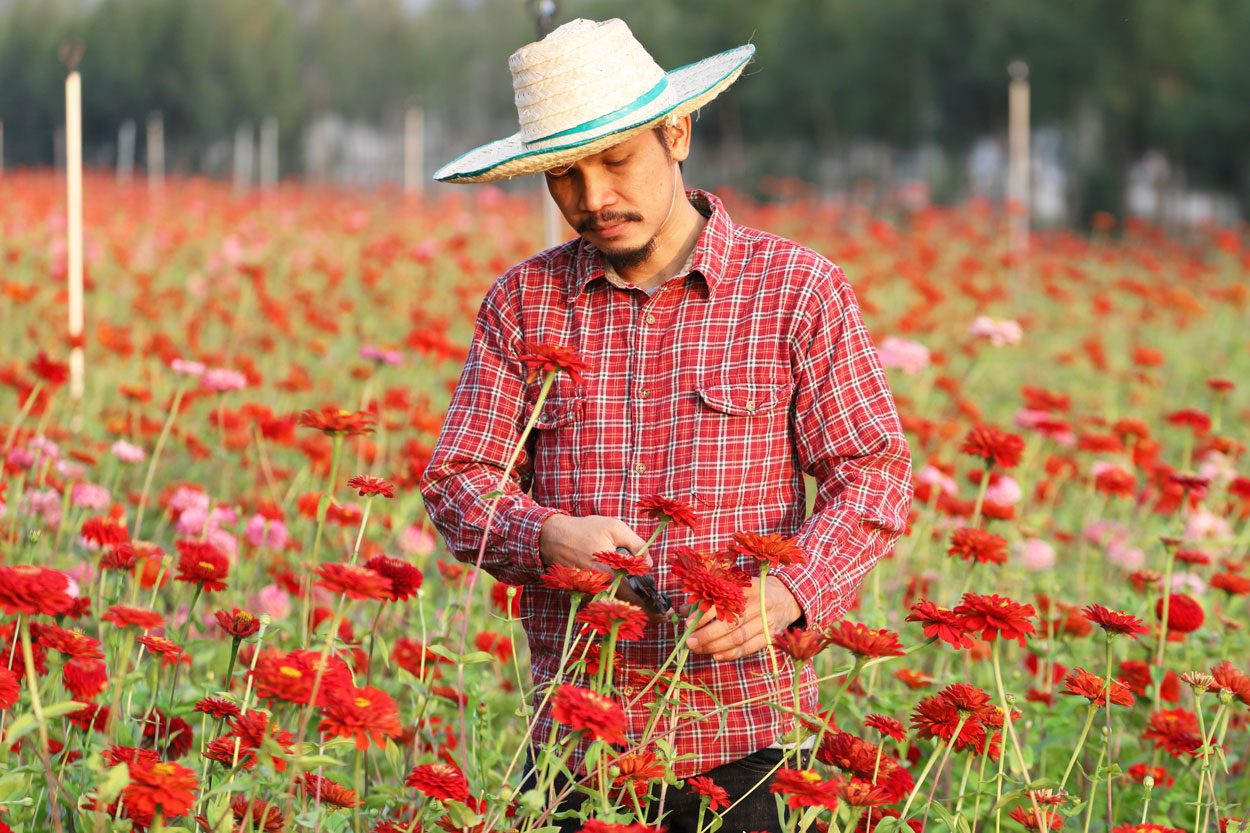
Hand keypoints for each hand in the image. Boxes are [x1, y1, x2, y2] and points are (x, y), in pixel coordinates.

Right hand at [538, 514, 660, 617]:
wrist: (553, 537)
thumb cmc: (585, 530)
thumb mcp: (615, 528)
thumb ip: (636, 544)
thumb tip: (649, 563)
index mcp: (609, 573)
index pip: (634, 598)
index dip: (651, 608)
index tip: (665, 613)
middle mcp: (599, 587)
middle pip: (626, 608)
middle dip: (646, 613)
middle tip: (663, 616)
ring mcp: (590, 592)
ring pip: (615, 607)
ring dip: (633, 611)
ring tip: (651, 611)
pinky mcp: (584, 592)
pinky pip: (604, 601)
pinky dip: (617, 604)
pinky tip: (629, 601)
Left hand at [682, 576, 801, 661]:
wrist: (788, 597)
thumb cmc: (755, 590)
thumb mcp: (736, 586)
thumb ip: (710, 597)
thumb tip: (684, 610)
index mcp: (749, 588)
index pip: (725, 602)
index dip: (706, 613)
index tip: (689, 621)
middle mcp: (760, 604)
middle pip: (731, 623)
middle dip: (708, 635)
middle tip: (689, 641)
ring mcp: (767, 622)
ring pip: (738, 638)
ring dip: (715, 646)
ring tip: (698, 649)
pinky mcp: (770, 636)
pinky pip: (748, 648)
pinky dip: (731, 654)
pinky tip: (716, 655)